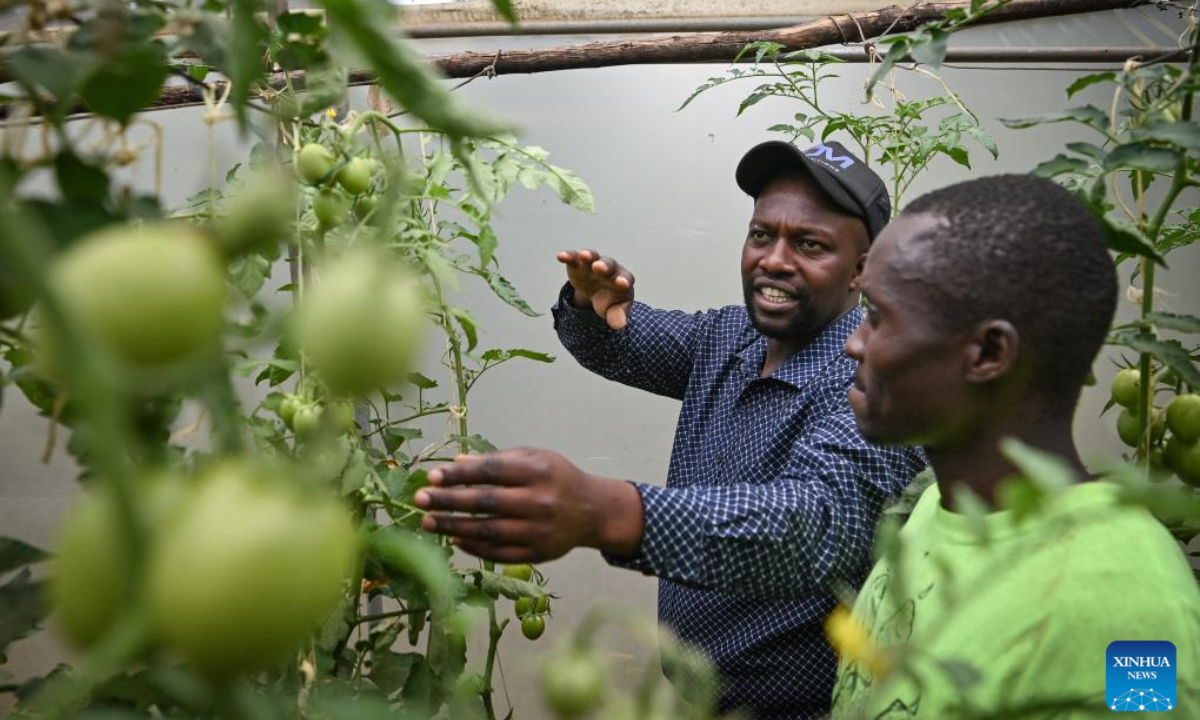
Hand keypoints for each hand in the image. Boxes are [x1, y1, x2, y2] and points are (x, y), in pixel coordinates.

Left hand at [414, 448, 644, 562]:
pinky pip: (498, 552)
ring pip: (488, 531)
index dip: (460, 474)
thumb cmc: (556, 478)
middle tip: (419, 500)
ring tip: (427, 522)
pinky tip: (454, 539)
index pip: (491, 471)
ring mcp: (539, 530)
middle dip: (448, 501)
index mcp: (538, 471)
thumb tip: (456, 463)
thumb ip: (497, 460)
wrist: (592, 510)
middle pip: (486, 502)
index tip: (432, 476)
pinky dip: (473, 547)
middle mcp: (540, 501)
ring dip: (453, 527)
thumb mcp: (534, 458)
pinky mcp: (538, 553)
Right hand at [557, 249, 635, 329]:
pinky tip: (561, 256)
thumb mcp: (613, 310)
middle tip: (599, 267)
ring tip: (583, 256)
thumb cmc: (609, 300)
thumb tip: (619, 326)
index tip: (622, 284)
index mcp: (622, 280)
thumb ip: (617, 317)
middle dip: (604, 265)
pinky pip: (573, 257)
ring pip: (592, 257)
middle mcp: (609, 269)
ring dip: (588, 255)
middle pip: (609, 264)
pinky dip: (568, 256)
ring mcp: (593, 264)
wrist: (596, 292)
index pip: (625, 278)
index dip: (624, 280)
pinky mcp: (578, 264)